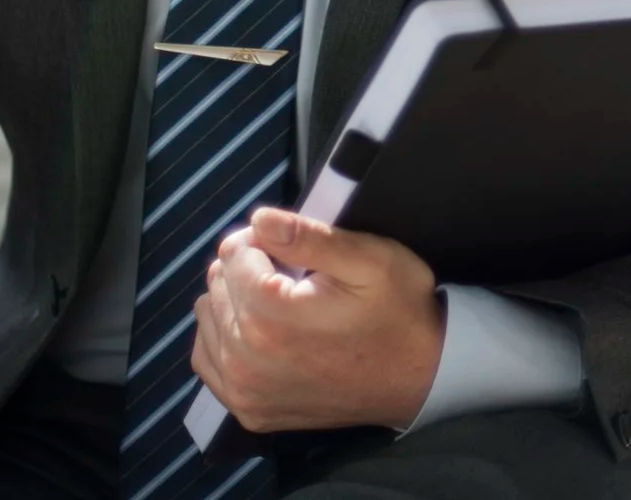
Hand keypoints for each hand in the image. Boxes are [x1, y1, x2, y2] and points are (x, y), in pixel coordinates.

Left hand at [191, 206, 443, 432]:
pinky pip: (208, 359)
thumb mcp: (368, 258)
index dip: (264, 240)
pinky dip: (224, 337)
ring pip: (208, 317)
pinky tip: (257, 328)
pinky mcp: (251, 411)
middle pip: (217, 283)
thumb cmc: (398, 310)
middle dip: (248, 268)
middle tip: (292, 275)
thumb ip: (308, 235)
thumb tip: (258, 219)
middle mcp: (246, 359)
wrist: (422, 377)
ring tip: (278, 300)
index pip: (232, 252)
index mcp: (270, 316)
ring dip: (235, 301)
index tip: (295, 250)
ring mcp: (246, 392)